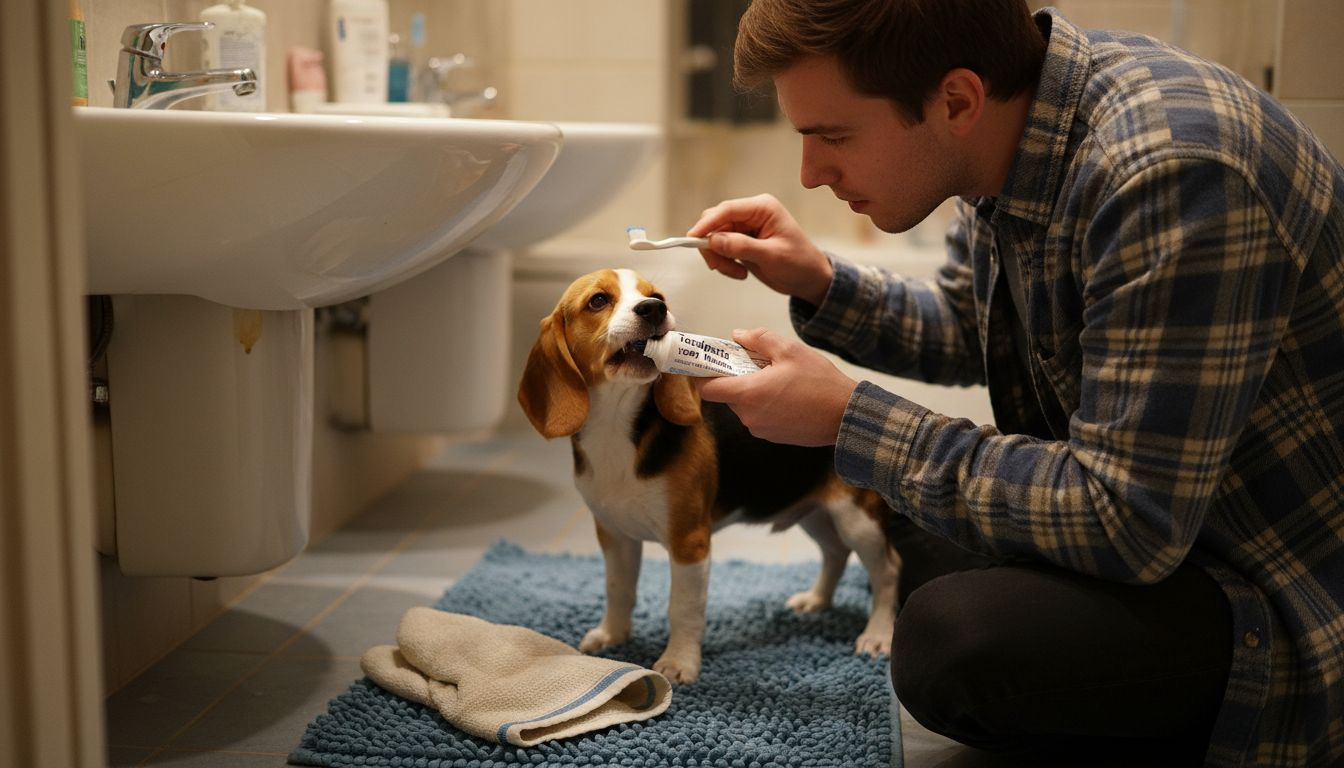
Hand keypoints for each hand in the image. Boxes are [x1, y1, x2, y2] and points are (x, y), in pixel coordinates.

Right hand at [687, 194, 833, 306]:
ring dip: (719, 258)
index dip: (707, 224)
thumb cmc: (799, 263)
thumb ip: (742, 247)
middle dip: (713, 246)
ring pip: (714, 238)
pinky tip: (740, 272)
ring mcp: (745, 228)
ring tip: (737, 273)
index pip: (727, 210)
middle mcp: (751, 213)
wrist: (809, 279)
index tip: (693, 239)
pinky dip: (724, 263)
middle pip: (716, 223)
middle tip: (720, 267)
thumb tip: (713, 240)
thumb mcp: (772, 256)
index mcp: (763, 208)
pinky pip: (720, 249)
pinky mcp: (741, 241)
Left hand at [697, 328, 856, 446]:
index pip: (707, 389)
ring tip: (778, 378)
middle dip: (736, 377)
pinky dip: (765, 404)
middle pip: (727, 395)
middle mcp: (749, 416)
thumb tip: (738, 336)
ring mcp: (761, 430)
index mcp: (748, 394)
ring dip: (753, 391)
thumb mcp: (789, 350)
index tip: (708, 363)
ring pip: (744, 405)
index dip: (702, 374)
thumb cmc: (820, 382)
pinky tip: (787, 394)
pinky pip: (759, 416)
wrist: (847, 415)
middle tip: (756, 362)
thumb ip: (758, 339)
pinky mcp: (773, 437)